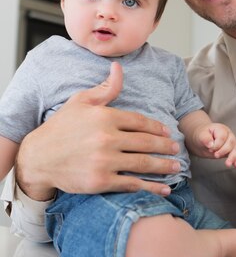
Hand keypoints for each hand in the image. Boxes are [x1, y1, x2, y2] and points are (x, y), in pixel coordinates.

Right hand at [16, 62, 179, 200]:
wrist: (38, 158)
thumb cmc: (60, 128)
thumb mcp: (80, 101)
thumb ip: (105, 88)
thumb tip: (118, 68)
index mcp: (105, 116)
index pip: (140, 121)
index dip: (158, 128)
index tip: (168, 132)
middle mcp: (106, 138)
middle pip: (146, 142)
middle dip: (165, 147)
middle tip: (176, 149)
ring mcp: (104, 161)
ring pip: (143, 163)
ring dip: (163, 166)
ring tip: (175, 166)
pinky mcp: (100, 181)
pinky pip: (132, 184)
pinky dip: (151, 187)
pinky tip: (164, 188)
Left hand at [194, 123, 235, 167]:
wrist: (203, 140)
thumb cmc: (203, 136)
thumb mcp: (201, 135)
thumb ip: (205, 138)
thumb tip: (210, 144)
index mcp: (221, 129)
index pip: (222, 137)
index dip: (216, 145)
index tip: (210, 149)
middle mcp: (229, 135)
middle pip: (231, 143)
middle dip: (224, 151)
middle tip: (215, 155)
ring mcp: (232, 142)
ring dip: (232, 157)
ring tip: (227, 164)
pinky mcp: (233, 150)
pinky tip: (235, 164)